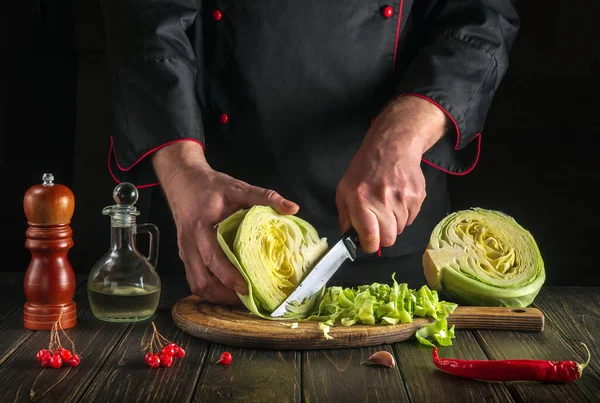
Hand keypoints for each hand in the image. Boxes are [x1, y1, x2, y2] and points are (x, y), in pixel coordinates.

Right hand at [153, 142, 298, 304]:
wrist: (182, 180)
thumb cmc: (210, 185)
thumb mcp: (237, 187)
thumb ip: (265, 197)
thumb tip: (293, 208)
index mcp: (199, 227)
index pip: (212, 258)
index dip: (228, 276)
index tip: (246, 287)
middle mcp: (188, 244)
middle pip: (201, 280)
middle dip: (224, 295)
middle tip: (249, 300)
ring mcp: (184, 252)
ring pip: (197, 284)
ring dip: (217, 296)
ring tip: (241, 299)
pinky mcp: (185, 256)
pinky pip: (195, 279)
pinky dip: (211, 289)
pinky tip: (228, 291)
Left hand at [336, 95, 449, 252]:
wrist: (391, 147)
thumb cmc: (363, 170)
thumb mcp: (344, 191)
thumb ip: (345, 218)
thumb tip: (349, 240)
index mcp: (360, 200)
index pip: (370, 238)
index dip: (368, 246)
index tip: (367, 243)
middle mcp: (382, 200)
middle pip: (389, 239)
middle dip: (382, 237)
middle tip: (377, 225)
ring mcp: (403, 198)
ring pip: (400, 229)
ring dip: (393, 223)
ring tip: (386, 205)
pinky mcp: (417, 196)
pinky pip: (411, 218)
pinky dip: (404, 214)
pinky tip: (397, 199)